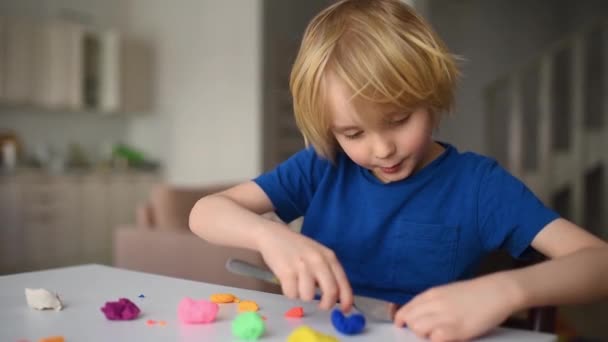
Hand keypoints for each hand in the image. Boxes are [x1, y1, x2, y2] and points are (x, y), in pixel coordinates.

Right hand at [255, 222, 352, 311]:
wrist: (273, 235)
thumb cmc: (298, 248)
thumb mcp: (318, 255)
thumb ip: (328, 272)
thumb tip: (336, 297)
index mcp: (329, 256)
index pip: (343, 282)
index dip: (346, 300)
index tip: (345, 310)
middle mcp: (318, 260)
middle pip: (330, 292)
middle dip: (326, 304)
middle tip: (321, 306)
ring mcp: (302, 266)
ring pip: (308, 296)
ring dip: (303, 296)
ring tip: (297, 284)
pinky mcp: (286, 272)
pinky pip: (292, 294)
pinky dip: (290, 292)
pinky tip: (287, 281)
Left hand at [393, 274, 522, 340]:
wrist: (497, 291)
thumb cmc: (475, 293)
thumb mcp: (448, 292)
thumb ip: (433, 302)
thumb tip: (420, 315)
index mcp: (432, 294)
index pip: (407, 308)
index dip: (401, 319)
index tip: (400, 325)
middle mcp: (435, 304)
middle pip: (410, 320)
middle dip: (412, 329)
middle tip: (423, 333)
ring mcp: (445, 316)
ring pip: (418, 329)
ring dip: (423, 336)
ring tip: (436, 335)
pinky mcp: (458, 329)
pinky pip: (436, 338)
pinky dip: (436, 340)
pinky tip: (444, 338)